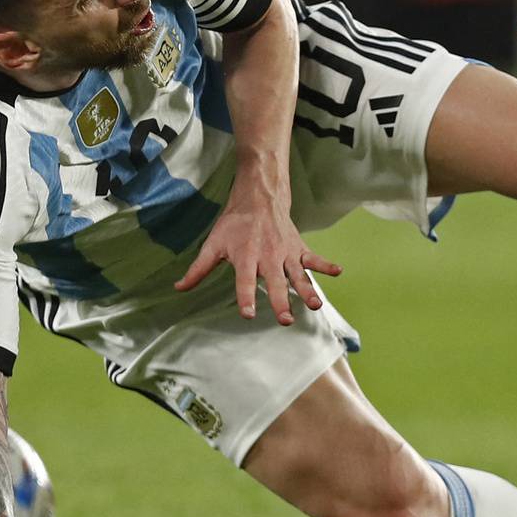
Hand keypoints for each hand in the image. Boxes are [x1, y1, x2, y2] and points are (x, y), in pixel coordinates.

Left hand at [172, 175, 341, 321]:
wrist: (259, 196)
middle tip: (285, 319)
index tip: (249, 313)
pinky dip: (326, 265)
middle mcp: (268, 256)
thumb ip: (198, 269)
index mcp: (245, 256)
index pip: (245, 281)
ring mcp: (286, 252)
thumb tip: (178, 288)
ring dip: (307, 290)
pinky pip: (314, 258)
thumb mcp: (213, 244)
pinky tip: (338, 272)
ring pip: (298, 274)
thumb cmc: (234, 224)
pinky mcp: (298, 248)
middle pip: (275, 282)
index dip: (246, 297)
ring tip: (315, 305)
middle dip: (281, 301)